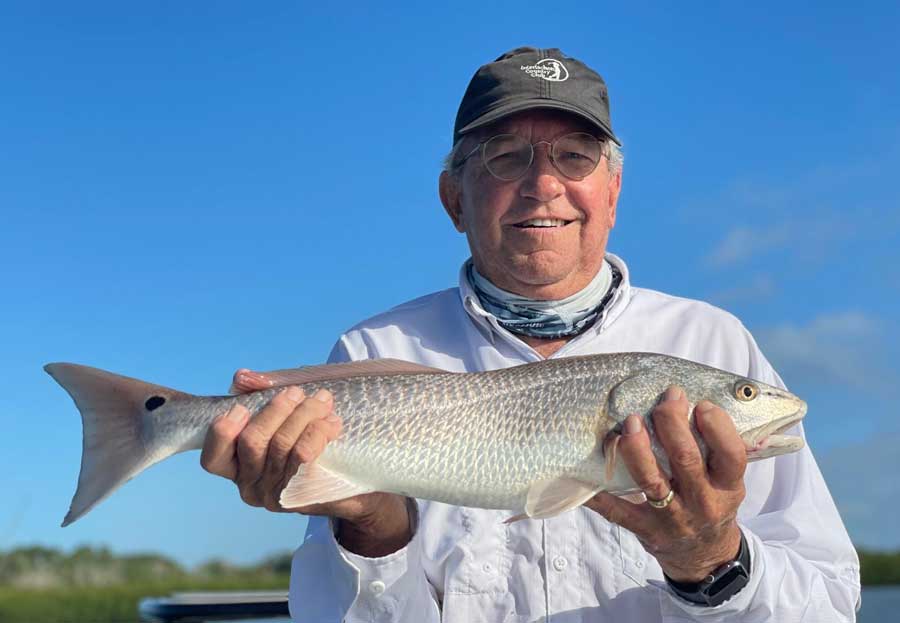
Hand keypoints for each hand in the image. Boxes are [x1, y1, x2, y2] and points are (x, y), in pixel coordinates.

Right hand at [201, 368, 410, 556]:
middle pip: (252, 442)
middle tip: (299, 393)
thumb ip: (261, 395)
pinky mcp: (302, 497)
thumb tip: (241, 377)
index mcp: (238, 469)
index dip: (222, 433)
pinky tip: (332, 422)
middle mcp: (251, 487)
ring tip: (322, 400)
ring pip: (281, 445)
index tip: (241, 407)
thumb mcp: (287, 415)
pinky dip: (318, 431)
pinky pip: (303, 456)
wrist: (359, 486)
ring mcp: (276, 496)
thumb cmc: (313, 443)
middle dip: (277, 409)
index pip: (214, 458)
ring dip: (304, 414)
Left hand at [585, 386, 745, 581]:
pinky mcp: (645, 529)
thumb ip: (714, 448)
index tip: (702, 404)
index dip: (718, 427)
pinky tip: (582, 473)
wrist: (704, 557)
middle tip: (664, 401)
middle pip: (686, 459)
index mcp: (727, 486)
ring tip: (630, 423)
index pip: (731, 455)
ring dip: (638, 449)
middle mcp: (702, 502)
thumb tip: (688, 400)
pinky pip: (617, 510)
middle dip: (671, 424)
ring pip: (651, 481)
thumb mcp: (726, 481)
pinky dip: (598, 493)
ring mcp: (672, 518)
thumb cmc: (711, 501)